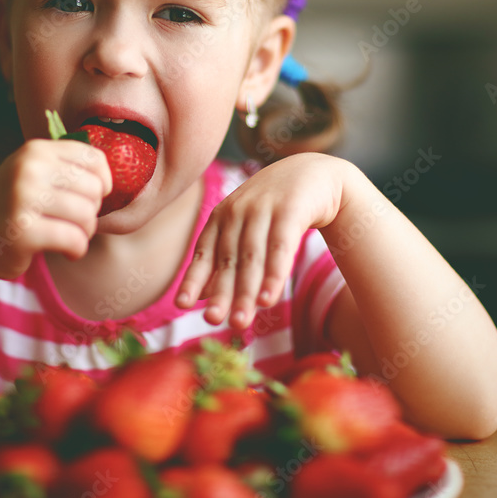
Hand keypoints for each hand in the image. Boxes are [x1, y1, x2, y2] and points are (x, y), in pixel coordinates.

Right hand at [0, 139, 111, 280]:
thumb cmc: (11, 208)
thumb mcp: (31, 173)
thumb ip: (64, 166)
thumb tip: (109, 173)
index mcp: (35, 150)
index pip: (94, 158)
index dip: (103, 182)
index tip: (90, 197)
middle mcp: (29, 169)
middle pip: (94, 189)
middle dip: (92, 211)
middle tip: (75, 222)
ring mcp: (23, 199)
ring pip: (87, 216)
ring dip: (85, 233)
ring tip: (70, 236)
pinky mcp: (23, 231)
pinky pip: (74, 240)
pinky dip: (77, 250)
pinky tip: (67, 251)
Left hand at [175, 153, 349, 329]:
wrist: (315, 174)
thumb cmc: (274, 209)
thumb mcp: (245, 230)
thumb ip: (225, 259)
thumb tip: (201, 296)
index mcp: (221, 217)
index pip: (204, 253)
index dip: (193, 279)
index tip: (181, 306)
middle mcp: (237, 211)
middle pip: (228, 259)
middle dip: (220, 293)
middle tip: (213, 322)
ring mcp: (263, 208)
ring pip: (252, 257)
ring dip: (245, 291)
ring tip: (239, 322)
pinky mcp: (291, 208)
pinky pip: (281, 247)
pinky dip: (274, 274)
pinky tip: (269, 299)